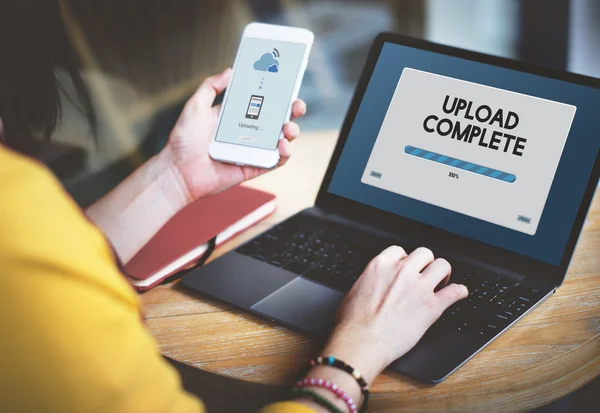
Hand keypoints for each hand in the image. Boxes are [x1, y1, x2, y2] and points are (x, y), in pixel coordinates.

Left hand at [162, 68, 306, 202]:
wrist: (178, 171)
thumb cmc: (184, 141)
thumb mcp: (195, 106)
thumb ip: (211, 87)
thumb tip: (230, 71)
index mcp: (236, 116)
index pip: (262, 101)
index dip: (277, 93)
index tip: (287, 83)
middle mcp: (248, 132)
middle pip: (277, 119)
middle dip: (292, 111)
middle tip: (297, 105)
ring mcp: (253, 150)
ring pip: (282, 139)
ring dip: (291, 132)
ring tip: (287, 128)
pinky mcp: (254, 167)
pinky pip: (276, 160)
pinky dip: (285, 153)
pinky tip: (283, 145)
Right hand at [321, 246, 467, 383]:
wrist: (362, 341)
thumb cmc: (353, 322)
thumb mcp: (355, 290)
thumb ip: (370, 281)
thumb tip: (373, 285)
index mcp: (381, 265)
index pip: (400, 251)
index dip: (405, 260)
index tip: (407, 268)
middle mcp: (402, 271)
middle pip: (424, 254)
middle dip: (426, 264)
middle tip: (425, 275)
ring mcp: (419, 287)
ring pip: (442, 266)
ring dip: (443, 274)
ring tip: (441, 282)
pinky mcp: (432, 306)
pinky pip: (455, 292)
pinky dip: (460, 292)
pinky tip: (459, 294)